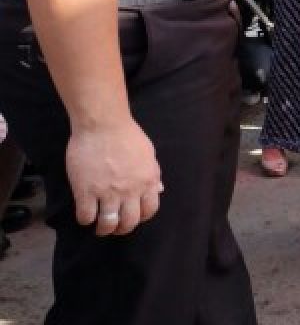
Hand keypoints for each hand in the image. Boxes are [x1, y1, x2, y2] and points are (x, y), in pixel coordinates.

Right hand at [66, 118, 161, 236]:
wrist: (103, 124)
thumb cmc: (126, 135)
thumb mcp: (148, 154)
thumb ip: (153, 174)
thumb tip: (158, 190)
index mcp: (147, 181)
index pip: (150, 210)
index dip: (141, 217)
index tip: (133, 216)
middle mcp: (130, 190)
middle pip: (129, 222)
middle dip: (122, 229)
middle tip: (115, 227)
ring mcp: (107, 192)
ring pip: (108, 224)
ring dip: (104, 229)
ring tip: (100, 227)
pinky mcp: (85, 191)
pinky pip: (86, 216)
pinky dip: (85, 220)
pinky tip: (86, 214)